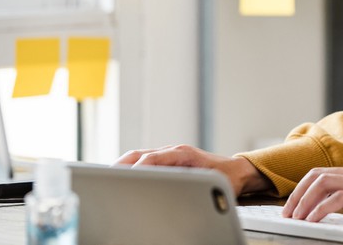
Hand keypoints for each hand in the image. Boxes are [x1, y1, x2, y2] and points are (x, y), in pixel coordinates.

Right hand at [114, 144, 270, 196]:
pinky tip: (121, 181)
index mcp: (183, 154)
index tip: (123, 178)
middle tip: (105, 180)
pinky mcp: (167, 162)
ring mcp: (169, 155)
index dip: (137, 167)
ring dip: (122, 167)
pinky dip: (130, 169)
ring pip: (138, 157)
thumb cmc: (227, 178)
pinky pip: (143, 162)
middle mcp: (173, 151)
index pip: (152, 157)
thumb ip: (192, 186)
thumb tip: (176, 192)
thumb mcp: (212, 183)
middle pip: (139, 155)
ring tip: (107, 181)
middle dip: (120, 166)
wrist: (237, 172)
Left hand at [281, 159, 342, 222]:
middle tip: (288, 212)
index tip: (296, 204)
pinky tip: (312, 221)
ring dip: (303, 201)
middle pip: (317, 174)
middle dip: (297, 193)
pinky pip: (335, 199)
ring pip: (322, 183)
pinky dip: (319, 209)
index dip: (306, 188)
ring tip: (295, 218)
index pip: (326, 173)